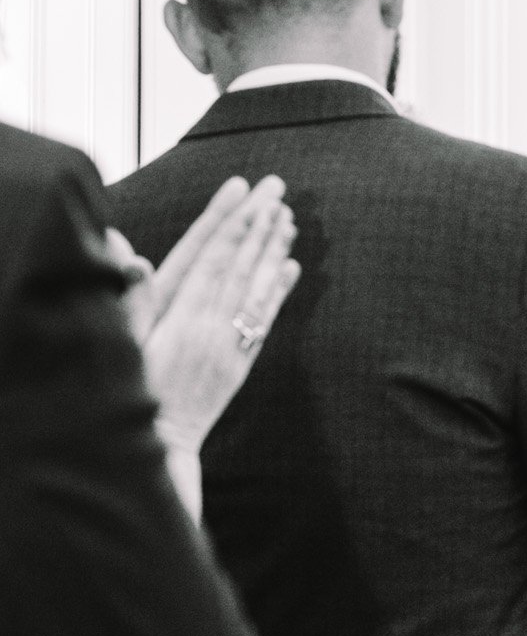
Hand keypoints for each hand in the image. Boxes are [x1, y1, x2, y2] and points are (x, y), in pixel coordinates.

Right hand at [118, 177, 298, 452]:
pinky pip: (264, 319)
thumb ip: (133, 303)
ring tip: (290, 217)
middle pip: (242, 266)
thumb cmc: (132, 395)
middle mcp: (214, 327)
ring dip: (274, 249)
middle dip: (260, 224)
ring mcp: (231, 345)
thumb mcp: (125, 348)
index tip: (248, 193)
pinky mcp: (240, 363)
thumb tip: (133, 257)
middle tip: (279, 189)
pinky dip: (278, 290)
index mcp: (184, 318)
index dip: (232, 223)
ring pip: (258, 288)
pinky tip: (291, 267)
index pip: (214, 260)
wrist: (161, 447)